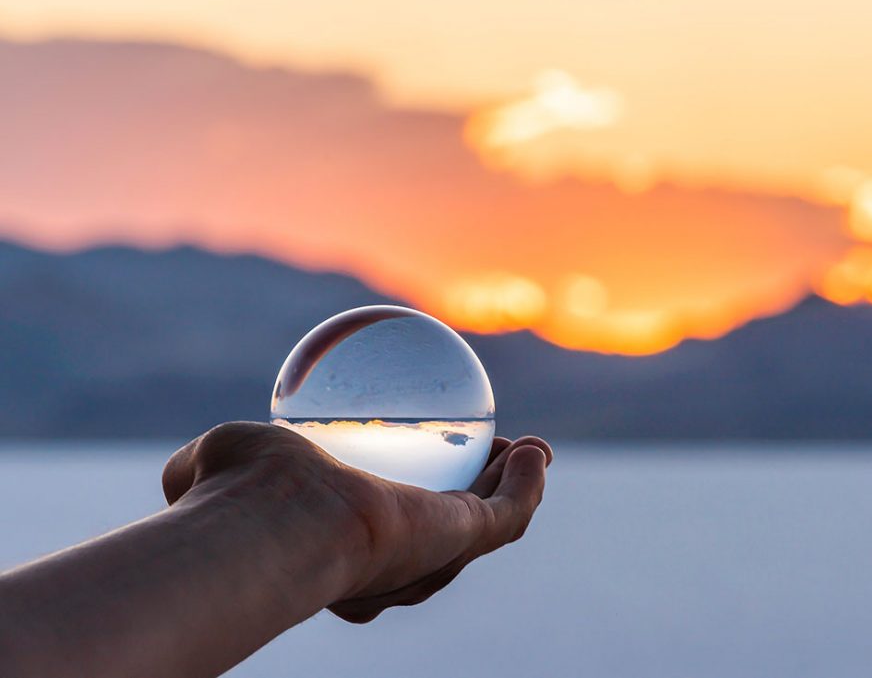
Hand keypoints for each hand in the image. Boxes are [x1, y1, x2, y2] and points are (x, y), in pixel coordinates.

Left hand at [162, 421, 550, 622]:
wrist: (279, 527)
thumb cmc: (240, 499)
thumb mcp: (223, 462)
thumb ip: (213, 465)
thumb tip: (188, 469)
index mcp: (340, 559)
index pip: (385, 538)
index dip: (407, 511)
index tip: (417, 464)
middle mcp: (392, 568)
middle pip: (448, 534)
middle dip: (475, 500)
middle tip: (488, 453)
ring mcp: (432, 558)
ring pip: (487, 526)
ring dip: (514, 488)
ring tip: (529, 450)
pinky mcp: (464, 541)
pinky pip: (508, 513)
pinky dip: (527, 483)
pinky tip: (536, 450)